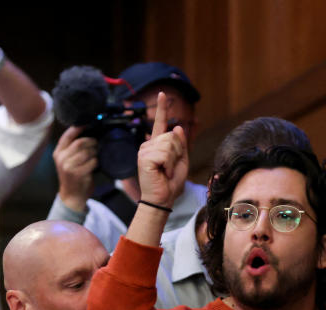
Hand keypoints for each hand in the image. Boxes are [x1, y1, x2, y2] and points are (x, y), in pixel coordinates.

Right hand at [54, 126, 98, 211]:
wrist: (72, 196)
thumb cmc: (73, 176)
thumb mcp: (67, 161)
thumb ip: (72, 149)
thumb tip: (86, 132)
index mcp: (58, 152)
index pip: (67, 135)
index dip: (79, 128)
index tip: (88, 124)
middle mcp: (61, 158)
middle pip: (80, 142)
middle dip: (91, 141)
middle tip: (96, 143)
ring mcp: (68, 166)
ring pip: (87, 152)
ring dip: (95, 152)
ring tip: (96, 154)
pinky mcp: (77, 174)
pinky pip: (92, 162)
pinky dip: (96, 162)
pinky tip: (95, 165)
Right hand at [136, 92, 187, 208]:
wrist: (162, 199)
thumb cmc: (170, 184)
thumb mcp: (181, 162)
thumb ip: (181, 145)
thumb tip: (177, 127)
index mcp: (157, 145)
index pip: (160, 123)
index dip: (162, 109)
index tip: (163, 94)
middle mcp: (148, 145)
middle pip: (172, 136)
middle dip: (177, 153)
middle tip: (169, 169)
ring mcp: (145, 150)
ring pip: (169, 144)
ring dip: (173, 161)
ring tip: (166, 172)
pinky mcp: (144, 157)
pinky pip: (165, 153)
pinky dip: (169, 165)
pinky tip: (162, 173)